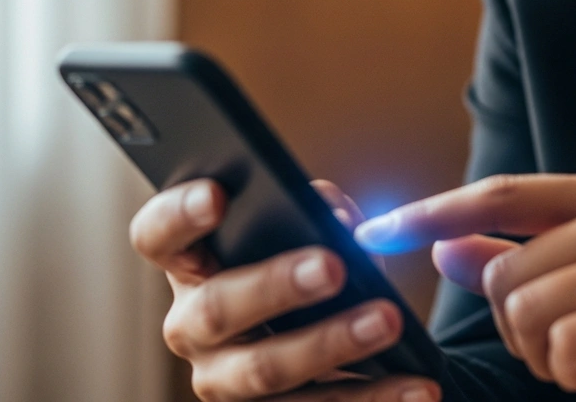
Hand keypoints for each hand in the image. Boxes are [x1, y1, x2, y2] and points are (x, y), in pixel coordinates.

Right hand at [128, 178, 440, 401]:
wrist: (337, 347)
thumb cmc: (312, 268)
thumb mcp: (311, 235)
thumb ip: (318, 214)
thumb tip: (336, 217)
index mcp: (192, 266)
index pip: (158, 236)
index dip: (179, 215)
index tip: (218, 194)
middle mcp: (193, 328)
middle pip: (215, 309)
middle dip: (275, 285)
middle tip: (332, 265)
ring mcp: (224, 383)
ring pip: (263, 371)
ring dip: (332, 344)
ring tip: (390, 321)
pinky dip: (374, 398)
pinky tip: (417, 387)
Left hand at [354, 168, 575, 401]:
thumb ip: (527, 256)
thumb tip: (446, 246)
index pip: (503, 193)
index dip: (433, 212)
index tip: (376, 231)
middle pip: (505, 270)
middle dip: (517, 329)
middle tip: (566, 349)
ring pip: (528, 310)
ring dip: (546, 357)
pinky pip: (564, 346)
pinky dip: (574, 375)